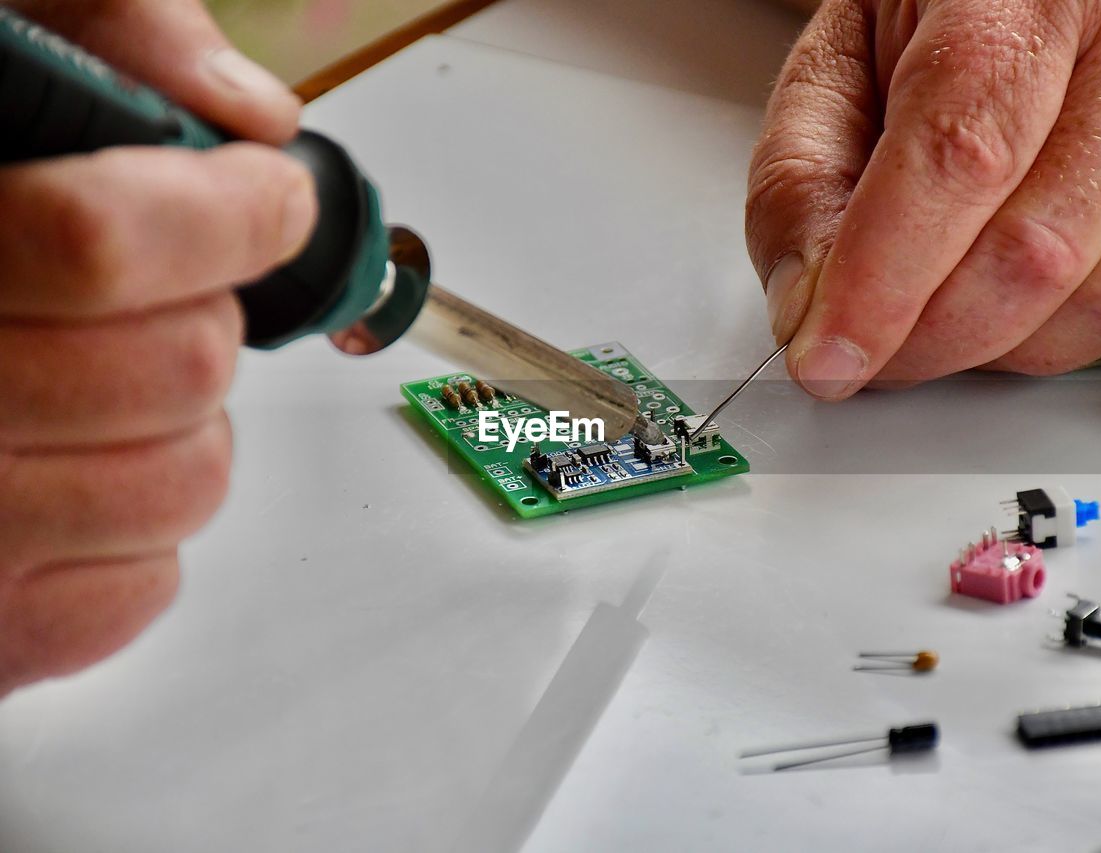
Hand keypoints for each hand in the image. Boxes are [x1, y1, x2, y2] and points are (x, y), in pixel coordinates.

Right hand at [0, 0, 316, 694]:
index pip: (98, 241)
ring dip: (182, 425)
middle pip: (182, 364)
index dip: (224, 213)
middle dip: (203, 316)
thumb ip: (87, 40)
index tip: (268, 196)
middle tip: (149, 298)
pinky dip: (138, 533)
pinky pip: (149, 581)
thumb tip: (241, 104)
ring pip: (192, 478)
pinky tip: (65, 481)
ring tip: (101, 391)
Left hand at [748, 0, 1100, 398]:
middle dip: (930, 338)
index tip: (830, 357)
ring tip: (958, 300)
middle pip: (1036, 251)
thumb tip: (810, 314)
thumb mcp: (836, 80)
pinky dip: (1096, 347)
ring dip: (1005, 348)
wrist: (1041, 10)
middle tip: (872, 348)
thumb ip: (799, 189)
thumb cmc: (944, 34)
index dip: (885, 278)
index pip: (961, 150)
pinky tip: (1050, 299)